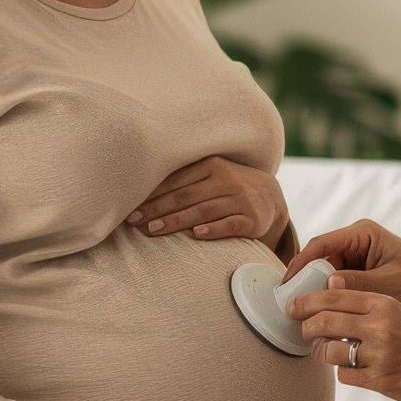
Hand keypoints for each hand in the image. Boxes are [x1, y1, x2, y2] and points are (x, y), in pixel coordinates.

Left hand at [128, 156, 287, 246]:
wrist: (269, 197)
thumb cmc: (226, 188)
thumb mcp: (210, 177)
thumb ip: (183, 182)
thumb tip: (139, 195)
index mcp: (211, 165)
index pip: (176, 181)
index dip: (152, 196)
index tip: (131, 209)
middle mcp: (226, 179)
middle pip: (186, 196)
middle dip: (158, 209)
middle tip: (135, 222)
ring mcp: (241, 199)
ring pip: (203, 210)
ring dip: (176, 221)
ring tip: (154, 230)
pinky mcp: (253, 219)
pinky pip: (230, 224)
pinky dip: (213, 229)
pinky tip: (196, 235)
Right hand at [283, 220, 400, 308]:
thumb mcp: (390, 283)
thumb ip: (360, 283)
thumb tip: (330, 283)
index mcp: (364, 232)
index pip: (323, 243)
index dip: (302, 261)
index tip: (289, 280)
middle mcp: (356, 239)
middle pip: (320, 256)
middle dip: (306, 276)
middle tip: (293, 299)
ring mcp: (355, 254)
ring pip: (325, 269)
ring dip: (317, 286)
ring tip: (305, 307)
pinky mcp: (357, 268)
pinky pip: (335, 278)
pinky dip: (328, 292)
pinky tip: (322, 308)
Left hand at [291, 287, 400, 400]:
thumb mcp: (398, 313)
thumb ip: (366, 309)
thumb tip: (324, 308)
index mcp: (384, 303)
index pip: (334, 295)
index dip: (307, 301)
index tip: (294, 306)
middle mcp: (380, 326)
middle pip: (324, 322)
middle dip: (306, 327)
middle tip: (303, 331)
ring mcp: (380, 355)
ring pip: (329, 351)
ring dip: (324, 353)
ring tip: (330, 352)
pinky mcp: (380, 380)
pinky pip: (344, 376)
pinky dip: (345, 373)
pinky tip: (356, 369)